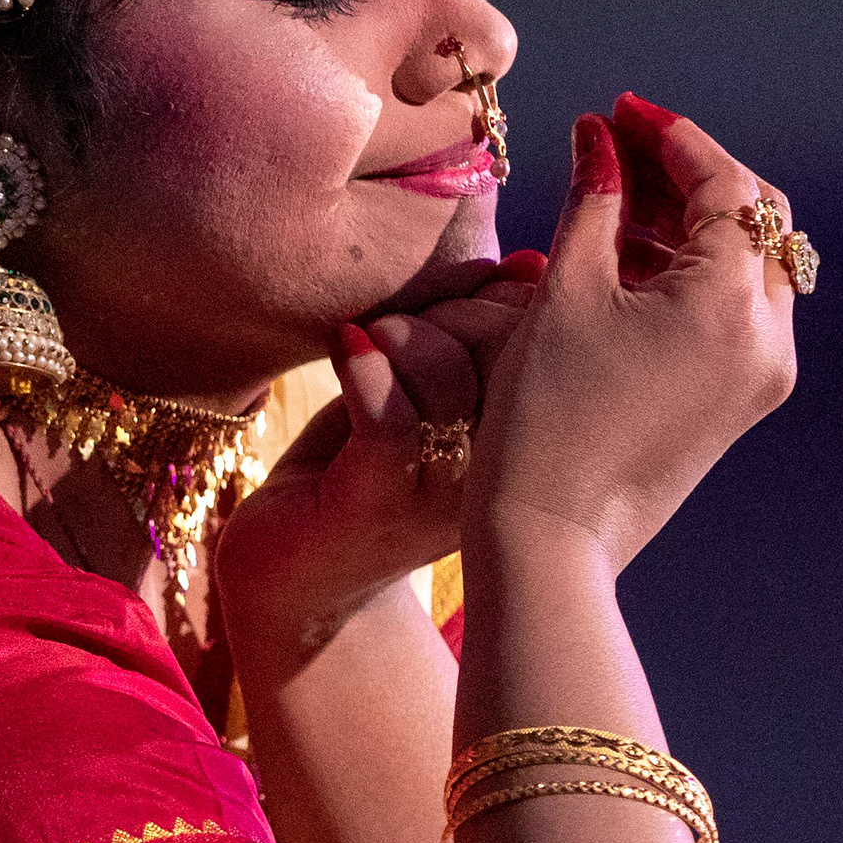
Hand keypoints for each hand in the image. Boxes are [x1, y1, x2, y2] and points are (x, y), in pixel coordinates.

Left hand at [213, 252, 543, 648]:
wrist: (292, 578)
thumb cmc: (361, 469)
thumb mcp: (426, 390)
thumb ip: (473, 331)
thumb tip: (533, 264)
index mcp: (524, 443)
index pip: (550, 346)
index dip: (508, 300)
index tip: (459, 297)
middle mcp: (495, 474)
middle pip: (512, 355)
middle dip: (460, 310)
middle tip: (407, 319)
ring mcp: (436, 494)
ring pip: (450, 379)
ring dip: (406, 335)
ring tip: (371, 334)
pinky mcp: (373, 504)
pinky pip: (389, 417)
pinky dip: (365, 367)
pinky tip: (344, 346)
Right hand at [471, 93, 797, 571]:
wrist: (551, 536)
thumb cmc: (545, 418)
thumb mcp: (563, 293)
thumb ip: (591, 201)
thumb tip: (599, 137)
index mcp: (731, 305)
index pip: (725, 186)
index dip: (672, 138)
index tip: (620, 112)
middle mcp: (767, 338)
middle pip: (751, 220)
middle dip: (688, 175)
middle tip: (619, 146)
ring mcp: (761, 373)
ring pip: (745, 264)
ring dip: (688, 222)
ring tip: (613, 198)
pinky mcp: (740, 399)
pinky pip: (731, 310)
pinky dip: (690, 272)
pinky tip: (629, 256)